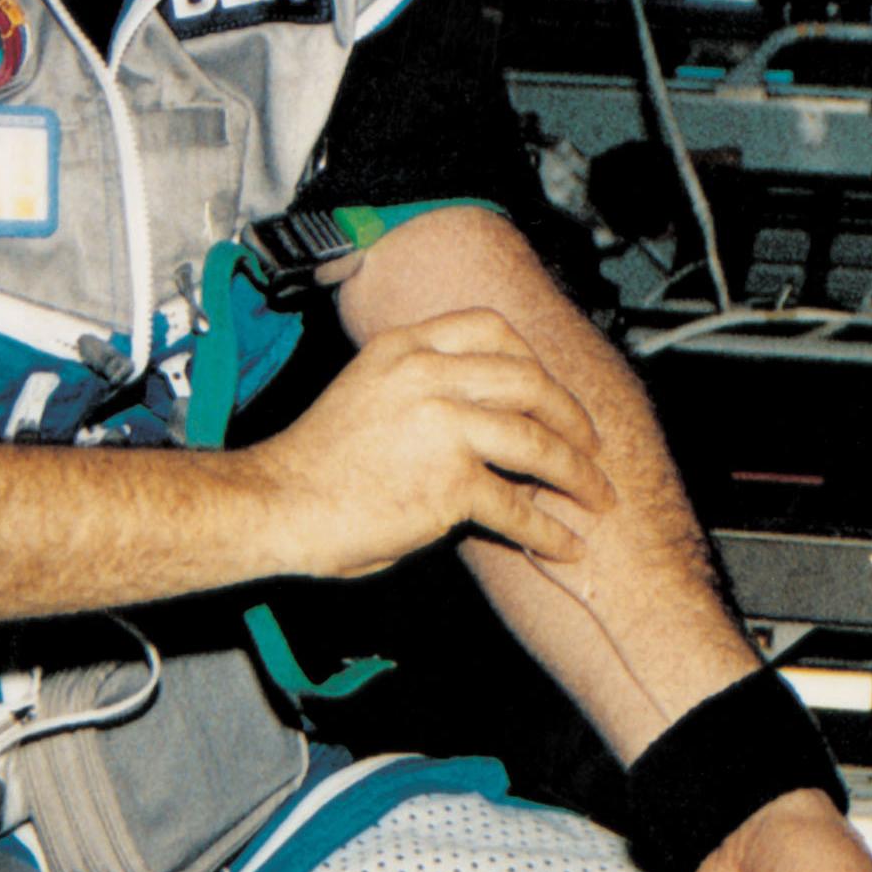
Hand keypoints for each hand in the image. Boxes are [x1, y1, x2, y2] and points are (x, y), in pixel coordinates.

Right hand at [237, 307, 611, 578]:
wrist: (276, 503)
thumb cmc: (317, 461)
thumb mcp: (369, 393)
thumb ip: (423, 389)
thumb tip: (486, 415)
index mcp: (404, 347)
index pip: (490, 328)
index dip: (532, 358)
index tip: (550, 388)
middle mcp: (426, 375)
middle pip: (528, 380)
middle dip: (570, 416)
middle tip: (589, 445)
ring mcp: (441, 426)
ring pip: (535, 441)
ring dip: (575, 473)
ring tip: (595, 496)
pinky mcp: (448, 482)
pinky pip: (516, 504)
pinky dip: (546, 528)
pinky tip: (562, 542)